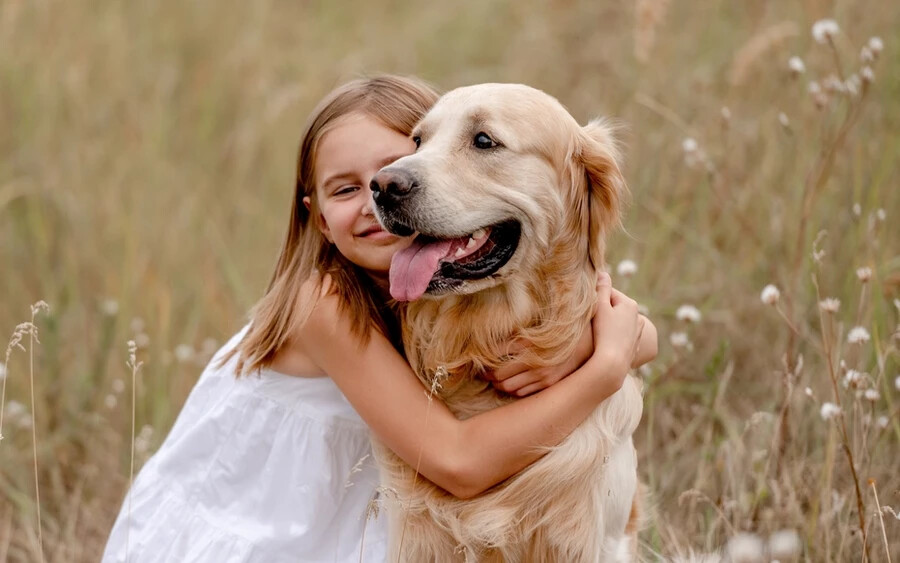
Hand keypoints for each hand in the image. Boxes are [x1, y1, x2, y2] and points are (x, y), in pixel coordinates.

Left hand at [485, 325, 592, 396]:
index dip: (481, 360)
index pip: (495, 355)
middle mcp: (535, 362)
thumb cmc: (559, 330)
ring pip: (508, 387)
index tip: (475, 360)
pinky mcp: (550, 384)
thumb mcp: (536, 326)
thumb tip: (491, 342)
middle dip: (486, 374)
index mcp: (529, 343)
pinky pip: (522, 393)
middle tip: (481, 371)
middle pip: (499, 375)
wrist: (589, 340)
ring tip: (494, 379)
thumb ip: (515, 333)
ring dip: (498, 384)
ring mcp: (543, 376)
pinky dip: (513, 390)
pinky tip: (511, 383)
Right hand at [589, 272, 642, 390]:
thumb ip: (601, 288)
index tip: (584, 307)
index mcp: (630, 304)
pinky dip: (613, 338)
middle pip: (614, 308)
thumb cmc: (604, 333)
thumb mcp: (600, 307)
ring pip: (617, 323)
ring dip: (607, 324)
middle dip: (602, 311)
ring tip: (596, 332)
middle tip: (588, 320)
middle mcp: (637, 317)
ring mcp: (637, 333)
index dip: (594, 299)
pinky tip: (604, 344)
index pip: (608, 293)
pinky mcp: (633, 347)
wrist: (612, 364)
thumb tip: (603, 272)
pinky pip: (620, 337)